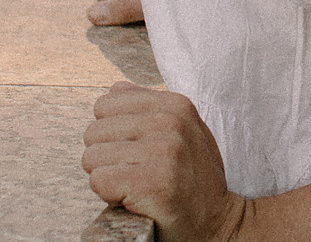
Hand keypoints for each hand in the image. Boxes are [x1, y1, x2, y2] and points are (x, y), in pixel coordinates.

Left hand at [83, 82, 249, 241]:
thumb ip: (151, 108)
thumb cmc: (195, 179)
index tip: (135, 150)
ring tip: (135, 185)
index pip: (105, 105)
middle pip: (94, 131)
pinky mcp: (151, 182)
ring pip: (92, 157)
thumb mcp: (184, 131)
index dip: (112, 133)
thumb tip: (116, 88)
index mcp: (175, 105)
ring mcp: (162, 151)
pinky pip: (98, 181)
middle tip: (134, 172)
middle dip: (106, 156)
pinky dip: (108, 195)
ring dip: (107, 177)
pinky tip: (133, 198)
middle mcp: (169, 122)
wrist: (218, 222)